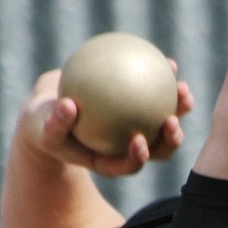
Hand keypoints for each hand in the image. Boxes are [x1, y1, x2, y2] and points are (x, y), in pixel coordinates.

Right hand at [17, 64, 193, 176]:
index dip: (139, 157)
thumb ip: (56, 123)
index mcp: (113, 162)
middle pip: (158, 149)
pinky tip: (170, 63)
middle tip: (172, 119)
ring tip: (183, 89)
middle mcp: (131, 148)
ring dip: (180, 108)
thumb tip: (69, 106)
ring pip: (166, 123)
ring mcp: (140, 129)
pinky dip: (164, 80)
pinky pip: (158, 95)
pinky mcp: (143, 109)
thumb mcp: (44, 128)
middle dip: (172, 138)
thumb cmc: (45, 124)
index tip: (140, 141)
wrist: (52, 112)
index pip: (130, 164)